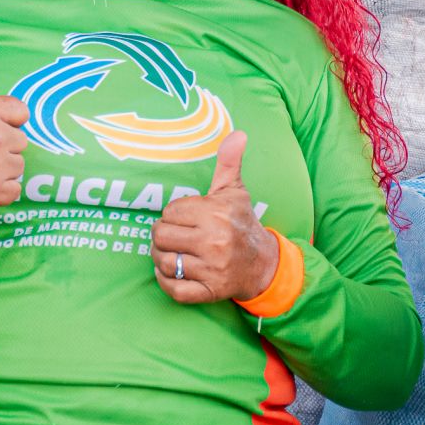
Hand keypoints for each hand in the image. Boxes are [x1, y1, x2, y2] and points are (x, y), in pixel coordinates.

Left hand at [151, 131, 278, 303]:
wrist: (263, 263)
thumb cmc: (242, 222)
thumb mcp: (235, 191)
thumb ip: (229, 162)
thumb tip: (238, 134)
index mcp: (216, 214)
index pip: (170, 211)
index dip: (173, 214)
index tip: (184, 217)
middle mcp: (214, 242)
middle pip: (161, 236)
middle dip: (162, 235)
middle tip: (173, 234)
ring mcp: (211, 269)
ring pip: (164, 262)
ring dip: (161, 257)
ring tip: (171, 251)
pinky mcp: (209, 291)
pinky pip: (174, 289)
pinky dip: (166, 281)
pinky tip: (171, 271)